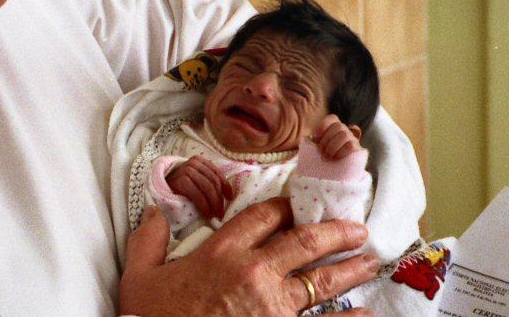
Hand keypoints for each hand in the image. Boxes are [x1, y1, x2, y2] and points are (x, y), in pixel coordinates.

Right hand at [120, 199, 378, 315]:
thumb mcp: (139, 277)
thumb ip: (148, 241)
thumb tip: (153, 212)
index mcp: (221, 253)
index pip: (261, 217)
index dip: (283, 206)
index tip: (298, 203)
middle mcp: (253, 272)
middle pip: (303, 241)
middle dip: (334, 231)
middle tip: (356, 227)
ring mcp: (273, 306)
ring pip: (321, 280)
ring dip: (350, 268)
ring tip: (369, 260)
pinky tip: (367, 314)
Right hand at [166, 155, 233, 218]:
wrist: (159, 188)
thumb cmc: (179, 186)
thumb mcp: (195, 178)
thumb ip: (207, 180)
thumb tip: (228, 193)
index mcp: (199, 160)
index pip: (217, 172)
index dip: (225, 186)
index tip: (230, 198)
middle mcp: (193, 163)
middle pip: (213, 181)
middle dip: (220, 199)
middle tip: (222, 213)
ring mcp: (186, 171)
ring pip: (207, 188)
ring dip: (214, 204)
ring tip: (216, 215)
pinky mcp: (180, 181)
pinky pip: (198, 195)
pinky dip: (204, 206)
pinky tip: (207, 214)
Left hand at [312, 115, 362, 159]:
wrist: (336, 172)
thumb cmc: (325, 157)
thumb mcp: (319, 147)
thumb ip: (316, 141)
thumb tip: (312, 138)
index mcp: (336, 128)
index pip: (333, 118)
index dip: (323, 125)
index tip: (315, 136)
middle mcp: (346, 131)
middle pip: (339, 126)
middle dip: (327, 139)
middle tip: (320, 151)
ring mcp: (353, 140)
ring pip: (345, 134)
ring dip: (333, 146)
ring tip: (326, 157)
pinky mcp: (358, 150)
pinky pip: (351, 145)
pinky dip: (341, 151)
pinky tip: (335, 158)